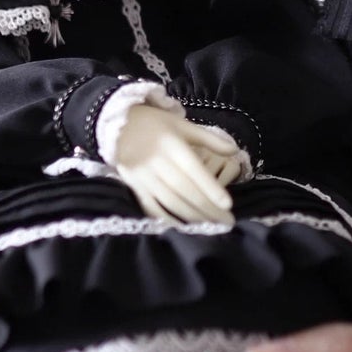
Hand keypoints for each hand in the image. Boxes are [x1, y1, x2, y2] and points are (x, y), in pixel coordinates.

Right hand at [113, 102, 249, 225]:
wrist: (117, 125)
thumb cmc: (155, 124)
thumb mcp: (182, 125)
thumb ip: (209, 138)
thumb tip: (234, 150)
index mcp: (171, 144)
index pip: (194, 170)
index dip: (211, 188)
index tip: (228, 204)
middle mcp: (157, 161)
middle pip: (185, 190)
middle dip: (207, 208)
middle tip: (227, 222)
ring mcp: (143, 176)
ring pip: (170, 201)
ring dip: (192, 217)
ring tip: (211, 226)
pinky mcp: (134, 186)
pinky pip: (151, 207)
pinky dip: (167, 219)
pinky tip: (183, 227)